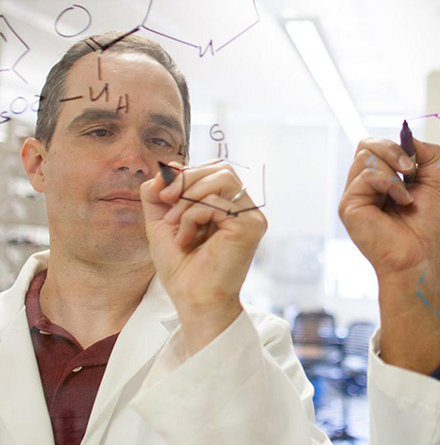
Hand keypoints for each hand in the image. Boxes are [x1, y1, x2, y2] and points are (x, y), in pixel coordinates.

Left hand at [140, 160, 266, 353]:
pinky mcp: (249, 226)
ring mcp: (252, 217)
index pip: (216, 170)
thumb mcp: (163, 222)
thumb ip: (161, 194)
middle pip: (222, 168)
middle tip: (164, 201)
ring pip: (222, 178)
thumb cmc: (183, 269)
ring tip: (175, 223)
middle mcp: (246, 209)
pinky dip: (192, 215)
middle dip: (186, 180)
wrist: (193, 301)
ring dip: (188, 197)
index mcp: (232, 207)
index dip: (187, 174)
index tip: (161, 194)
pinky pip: (216, 202)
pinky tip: (186, 238)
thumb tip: (167, 166)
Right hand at [338, 137, 439, 373]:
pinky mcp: (348, 206)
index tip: (414, 161)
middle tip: (410, 168)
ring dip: (393, 170)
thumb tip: (412, 137)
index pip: (375, 146)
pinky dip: (390, 185)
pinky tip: (401, 202)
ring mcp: (353, 195)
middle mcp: (363, 186)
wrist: (420, 257)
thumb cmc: (425, 229)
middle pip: (365, 144)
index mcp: (379, 181)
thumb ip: (428, 156)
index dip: (395, 145)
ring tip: (406, 195)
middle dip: (392, 149)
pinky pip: (367, 176)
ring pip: (366, 156)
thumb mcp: (434, 184)